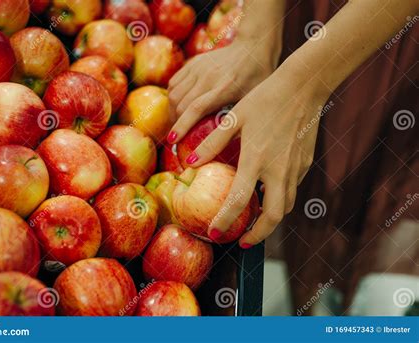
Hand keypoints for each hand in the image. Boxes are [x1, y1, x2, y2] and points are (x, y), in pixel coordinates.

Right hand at [167, 39, 277, 142]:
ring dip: (171, 111)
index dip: (182, 126)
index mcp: (224, 88)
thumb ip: (238, 117)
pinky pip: (174, 82)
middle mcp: (208, 77)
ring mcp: (199, 68)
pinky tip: (176, 106)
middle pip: (180, 103)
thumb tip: (225, 142)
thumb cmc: (258, 76)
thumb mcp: (253, 99)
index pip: (195, 108)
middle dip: (174, 123)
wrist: (254, 45)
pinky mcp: (194, 62)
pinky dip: (172, 96)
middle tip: (175, 138)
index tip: (173, 141)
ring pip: (174, 93)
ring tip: (175, 123)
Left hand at [185, 70, 330, 247]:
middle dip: (257, 235)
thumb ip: (212, 143)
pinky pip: (292, 190)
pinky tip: (267, 193)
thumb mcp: (233, 118)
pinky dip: (279, 201)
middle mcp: (278, 170)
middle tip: (242, 241)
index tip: (216, 233)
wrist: (303, 87)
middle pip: (273, 217)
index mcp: (256, 159)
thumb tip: (191, 163)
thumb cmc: (264, 100)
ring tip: (254, 222)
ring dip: (270, 220)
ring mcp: (295, 168)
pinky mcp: (304, 164)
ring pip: (286, 207)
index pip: (240, 200)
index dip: (226, 220)